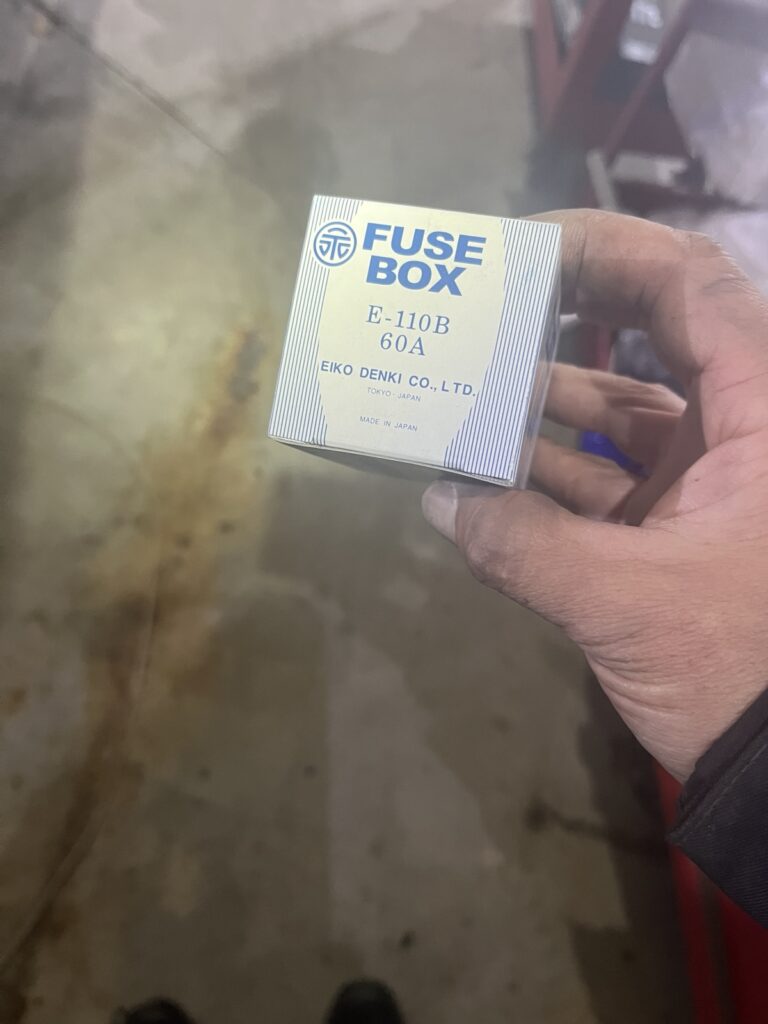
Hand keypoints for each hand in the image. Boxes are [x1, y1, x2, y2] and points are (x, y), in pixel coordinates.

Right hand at [422, 209, 767, 781]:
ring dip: (539, 409)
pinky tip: (482, 480)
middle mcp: (740, 428)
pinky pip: (609, 478)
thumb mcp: (627, 602)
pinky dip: (550, 478)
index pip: (690, 285)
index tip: (521, 250)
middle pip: (651, 333)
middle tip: (479, 307)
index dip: (606, 248)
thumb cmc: (741, 671)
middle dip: (561, 317)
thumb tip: (438, 501)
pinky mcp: (684, 526)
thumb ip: (524, 546)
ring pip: (620, 413)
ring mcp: (712, 478)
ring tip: (457, 398)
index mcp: (762, 414)